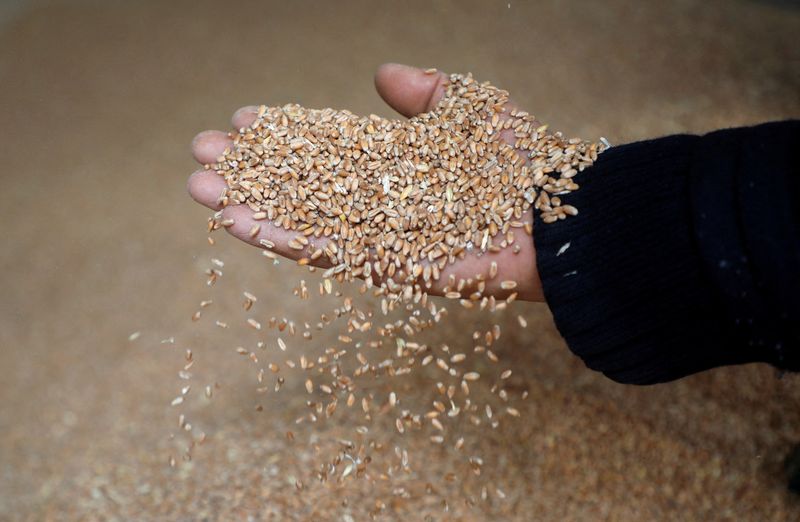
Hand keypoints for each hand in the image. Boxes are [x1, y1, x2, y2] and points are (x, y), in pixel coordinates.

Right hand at [187, 63, 543, 301]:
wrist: (559, 216)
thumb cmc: (522, 160)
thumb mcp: (468, 107)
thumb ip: (423, 93)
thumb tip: (381, 72)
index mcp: (397, 164)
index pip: (328, 147)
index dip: (286, 135)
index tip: (244, 120)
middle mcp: (382, 202)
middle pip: (304, 184)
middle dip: (253, 169)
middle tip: (201, 152)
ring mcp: (381, 236)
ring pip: (303, 219)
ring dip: (250, 205)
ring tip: (199, 188)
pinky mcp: (386, 268)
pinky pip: (326, 252)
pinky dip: (280, 238)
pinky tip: (237, 221)